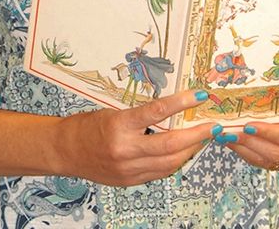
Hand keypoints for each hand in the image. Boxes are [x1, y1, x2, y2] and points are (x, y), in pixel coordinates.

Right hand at [52, 90, 217, 186]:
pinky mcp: (129, 181)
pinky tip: (182, 153)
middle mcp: (125, 150)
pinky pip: (159, 173)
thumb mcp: (114, 112)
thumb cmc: (87, 127)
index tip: (198, 96)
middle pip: (170, 145)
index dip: (181, 103)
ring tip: (202, 138)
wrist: (65, 151)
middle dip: (196, 135)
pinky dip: (174, 162)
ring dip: (190, 150)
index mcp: (120, 126)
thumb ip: (140, 116)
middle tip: (213, 126)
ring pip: (169, 163)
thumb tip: (171, 111)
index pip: (157, 112)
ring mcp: (128, 169)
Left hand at [214, 122, 278, 172]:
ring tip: (227, 136)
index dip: (267, 132)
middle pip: (275, 152)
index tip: (248, 125)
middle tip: (230, 132)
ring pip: (266, 160)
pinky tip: (234, 142)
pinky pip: (262, 164)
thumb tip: (251, 90)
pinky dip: (246, 153)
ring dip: (244, 148)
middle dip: (250, 142)